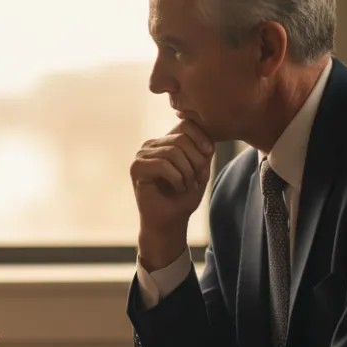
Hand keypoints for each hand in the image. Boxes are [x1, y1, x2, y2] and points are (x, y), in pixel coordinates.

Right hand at [132, 120, 213, 266]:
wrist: (169, 222)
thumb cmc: (184, 198)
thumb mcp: (200, 170)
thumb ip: (203, 151)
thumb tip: (209, 134)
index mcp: (166, 141)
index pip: (185, 124)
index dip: (200, 136)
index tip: (209, 153)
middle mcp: (151, 144)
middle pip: (181, 137)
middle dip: (195, 159)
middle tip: (198, 179)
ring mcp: (141, 155)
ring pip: (173, 151)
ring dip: (187, 171)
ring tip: (188, 185)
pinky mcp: (136, 167)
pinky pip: (162, 164)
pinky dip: (176, 178)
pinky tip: (178, 188)